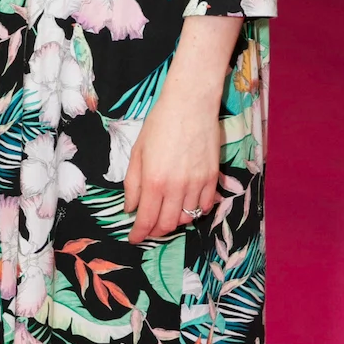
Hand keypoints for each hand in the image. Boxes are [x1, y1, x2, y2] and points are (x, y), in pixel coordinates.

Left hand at [124, 79, 220, 241]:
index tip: (134, 239)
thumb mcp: (138, 152)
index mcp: (154, 181)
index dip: (139, 234)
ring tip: (166, 214)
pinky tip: (186, 205)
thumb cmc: (159, 124)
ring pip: (187, 218)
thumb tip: (131, 208)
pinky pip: (205, 206)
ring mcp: (197, 184)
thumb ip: (133, 184)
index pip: (146, 220)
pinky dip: (194, 211)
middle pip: (167, 224)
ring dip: (174, 221)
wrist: (191, 105)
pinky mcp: (212, 178)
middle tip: (149, 228)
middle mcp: (176, 187)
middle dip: (155, 231)